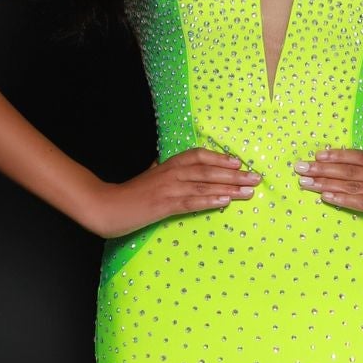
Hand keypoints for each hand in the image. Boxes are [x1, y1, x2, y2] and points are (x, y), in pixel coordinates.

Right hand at [90, 149, 260, 237]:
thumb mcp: (147, 177)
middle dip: (234, 174)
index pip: (198, 156)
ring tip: (249, 191)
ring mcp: (168, 188)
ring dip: (229, 187)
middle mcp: (171, 173)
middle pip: (208, 170)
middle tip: (256, 177)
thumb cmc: (128, 195)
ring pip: (204, 185)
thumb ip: (159, 170)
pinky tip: (226, 202)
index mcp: (168, 165)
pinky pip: (192, 201)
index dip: (220, 158)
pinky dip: (210, 201)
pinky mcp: (164, 205)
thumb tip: (164, 163)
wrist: (106, 206)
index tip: (239, 161)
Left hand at [296, 148, 362, 253]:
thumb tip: (361, 188)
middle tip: (299, 167)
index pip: (359, 157)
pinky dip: (343, 198)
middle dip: (321, 168)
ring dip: (325, 182)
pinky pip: (362, 201)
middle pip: (349, 168)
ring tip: (304, 181)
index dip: (337, 155)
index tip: (317, 154)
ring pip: (351, 183)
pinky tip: (327, 197)